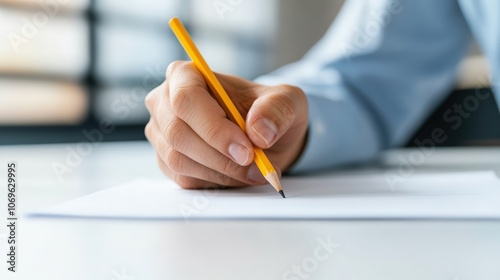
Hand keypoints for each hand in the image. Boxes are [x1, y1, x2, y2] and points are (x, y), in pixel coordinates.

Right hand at [145, 61, 307, 187]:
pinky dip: (216, 182)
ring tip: (254, 172)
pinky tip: (238, 175)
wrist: (264, 135)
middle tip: (256, 166)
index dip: (214, 128)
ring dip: (222, 172)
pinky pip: (185, 179)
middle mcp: (166, 102)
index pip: (186, 99)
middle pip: (179, 134)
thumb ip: (277, 109)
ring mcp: (162, 133)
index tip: (247, 150)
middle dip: (221, 157)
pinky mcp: (167, 161)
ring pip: (179, 160)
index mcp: (186, 75)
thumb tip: (259, 131)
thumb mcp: (287, 101)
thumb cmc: (268, 111)